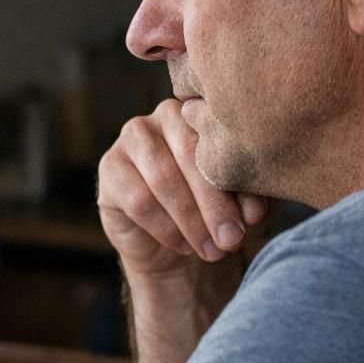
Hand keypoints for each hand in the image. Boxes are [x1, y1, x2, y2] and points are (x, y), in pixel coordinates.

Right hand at [97, 98, 268, 272]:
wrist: (173, 244)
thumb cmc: (214, 212)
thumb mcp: (244, 207)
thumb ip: (251, 201)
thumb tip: (252, 212)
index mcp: (206, 112)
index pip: (222, 139)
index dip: (238, 181)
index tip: (254, 220)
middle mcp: (167, 114)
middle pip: (191, 155)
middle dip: (213, 204)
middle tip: (231, 240)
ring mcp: (133, 137)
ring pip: (164, 178)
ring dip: (190, 220)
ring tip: (211, 250)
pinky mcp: (110, 166)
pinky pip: (139, 200)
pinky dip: (165, 229)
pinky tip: (183, 245)